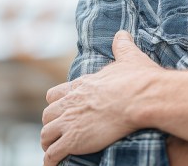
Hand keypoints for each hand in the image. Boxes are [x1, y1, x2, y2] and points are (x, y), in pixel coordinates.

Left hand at [40, 31, 163, 165]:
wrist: (141, 99)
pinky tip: (52, 165)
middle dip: (51, 123)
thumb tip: (122, 34)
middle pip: (48, 114)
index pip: (55, 94)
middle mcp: (71, 102)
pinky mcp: (74, 140)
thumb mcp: (128, 58)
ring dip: (48, 143)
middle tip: (57, 132)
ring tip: (52, 150)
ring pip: (46, 134)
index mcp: (81, 86)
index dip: (56, 103)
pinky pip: (53, 153)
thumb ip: (122, 46)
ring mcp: (70, 122)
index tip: (60, 109)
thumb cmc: (138, 80)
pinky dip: (50, 160)